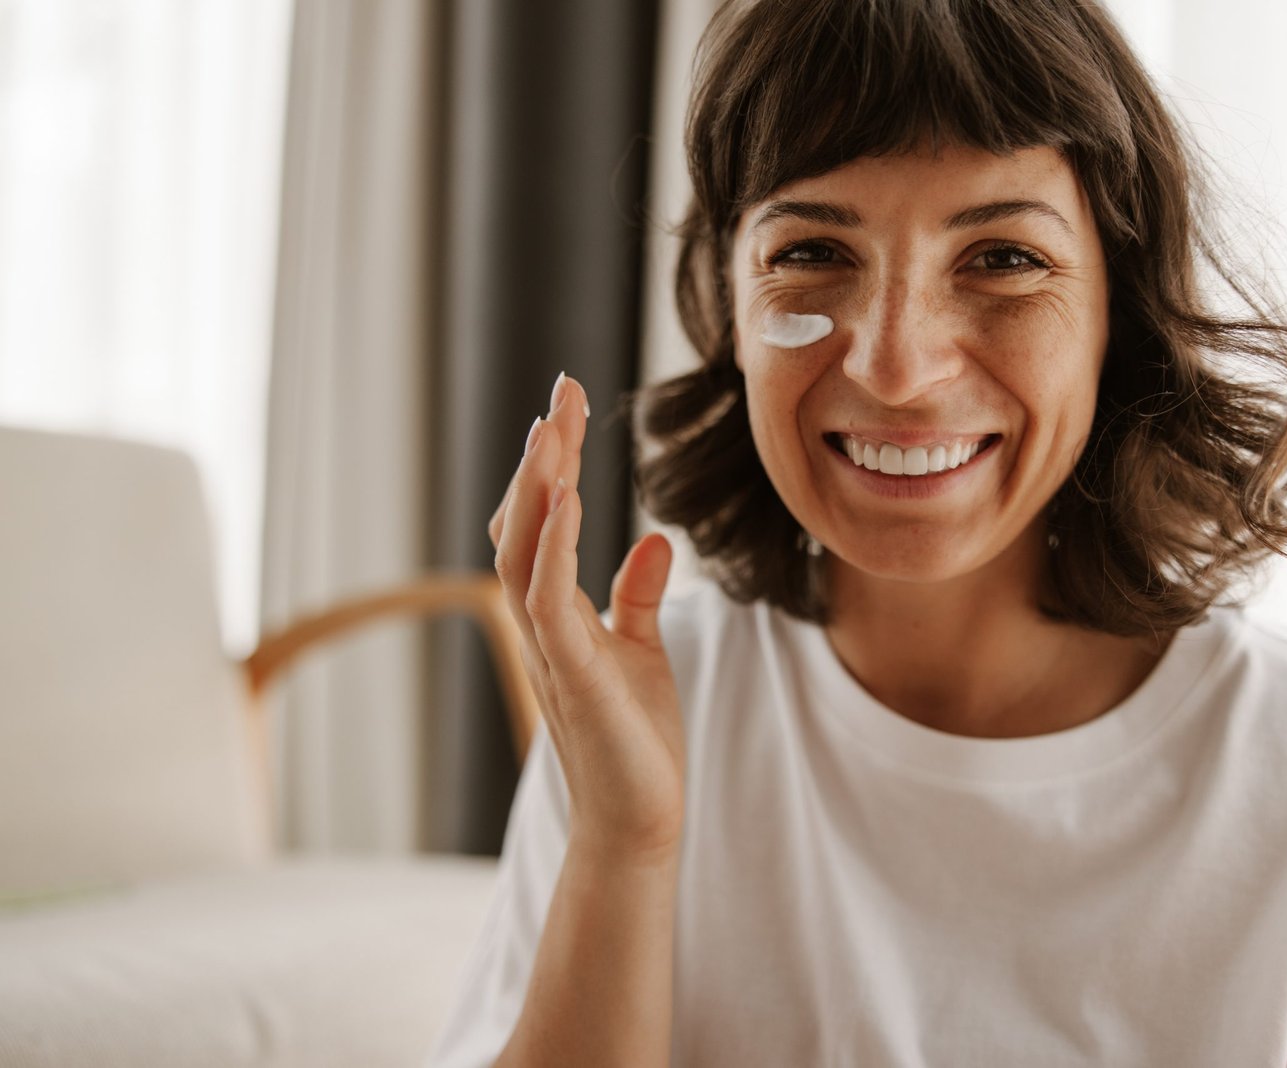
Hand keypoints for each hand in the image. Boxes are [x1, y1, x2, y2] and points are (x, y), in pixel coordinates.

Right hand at [489, 373, 684, 860]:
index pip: (540, 523)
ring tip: (555, 429)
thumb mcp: (642, 651)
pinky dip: (554, 546)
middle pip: (522, 522)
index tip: (568, 406)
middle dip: (542, 456)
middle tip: (562, 392)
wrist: (637, 820)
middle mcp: (539, 624)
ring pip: (521, 552)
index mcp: (555, 614)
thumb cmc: (635, 741)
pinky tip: (568, 498)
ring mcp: (549, 648)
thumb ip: (637, 595)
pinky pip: (548, 600)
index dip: (550, 465)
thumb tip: (653, 538)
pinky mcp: (572, 674)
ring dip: (536, 487)